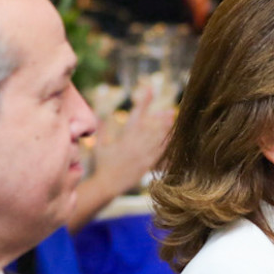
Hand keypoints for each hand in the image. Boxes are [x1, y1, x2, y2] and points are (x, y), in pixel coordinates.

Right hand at [90, 83, 173, 198]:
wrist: (106, 185)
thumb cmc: (102, 165)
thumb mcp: (99, 146)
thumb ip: (103, 129)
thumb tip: (99, 113)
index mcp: (124, 138)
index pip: (135, 115)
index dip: (143, 101)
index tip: (150, 89)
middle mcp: (134, 145)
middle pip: (150, 126)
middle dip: (160, 117)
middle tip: (169, 110)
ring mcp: (141, 155)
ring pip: (157, 139)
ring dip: (166, 129)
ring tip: (174, 120)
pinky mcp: (147, 165)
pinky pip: (160, 154)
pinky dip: (167, 146)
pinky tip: (174, 141)